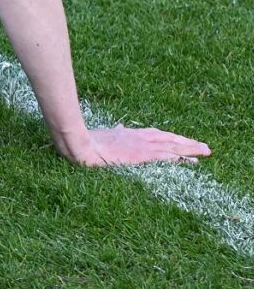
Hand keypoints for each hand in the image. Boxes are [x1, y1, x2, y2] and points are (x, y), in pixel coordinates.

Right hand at [67, 125, 211, 166]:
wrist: (83, 144)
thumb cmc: (92, 140)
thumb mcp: (107, 134)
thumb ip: (117, 131)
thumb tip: (121, 127)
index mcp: (135, 134)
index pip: (161, 136)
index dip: (175, 140)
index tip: (186, 143)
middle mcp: (143, 138)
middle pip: (172, 140)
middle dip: (189, 144)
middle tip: (205, 148)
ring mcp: (143, 146)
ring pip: (172, 147)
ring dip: (190, 150)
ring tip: (205, 152)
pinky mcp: (141, 156)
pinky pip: (164, 157)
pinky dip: (177, 158)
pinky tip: (188, 161)